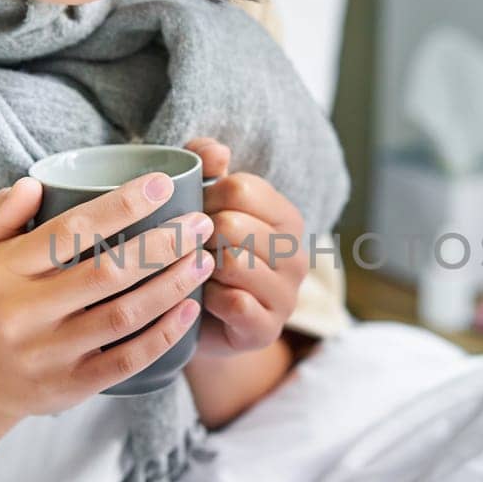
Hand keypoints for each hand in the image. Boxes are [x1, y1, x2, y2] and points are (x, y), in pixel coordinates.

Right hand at [0, 174, 214, 418]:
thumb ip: (5, 211)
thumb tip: (35, 183)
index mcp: (8, 270)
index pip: (70, 231)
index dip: (121, 206)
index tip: (162, 184)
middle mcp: (26, 312)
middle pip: (106, 274)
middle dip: (161, 246)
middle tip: (200, 224)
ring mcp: (50, 353)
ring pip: (123, 317)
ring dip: (171, 286)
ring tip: (203, 260)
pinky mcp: (71, 386)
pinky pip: (126, 361)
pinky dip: (163, 335)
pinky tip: (189, 309)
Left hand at [184, 138, 307, 355]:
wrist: (202, 322)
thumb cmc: (203, 254)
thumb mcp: (203, 203)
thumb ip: (206, 165)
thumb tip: (218, 152)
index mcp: (286, 217)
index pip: (240, 188)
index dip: (203, 197)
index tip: (190, 211)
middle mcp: (296, 255)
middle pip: (233, 225)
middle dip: (197, 235)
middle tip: (186, 246)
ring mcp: (287, 295)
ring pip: (233, 264)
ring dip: (200, 268)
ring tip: (192, 271)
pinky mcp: (267, 329)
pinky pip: (234, 303)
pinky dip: (208, 299)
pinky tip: (201, 300)